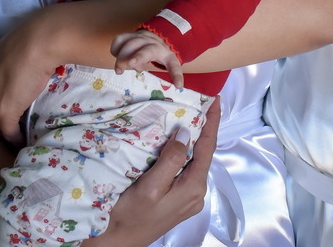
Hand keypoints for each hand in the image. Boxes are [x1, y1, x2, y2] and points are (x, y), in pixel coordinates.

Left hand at [0, 11, 59, 145]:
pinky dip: (15, 138)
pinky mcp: (3, 112)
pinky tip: (22, 139)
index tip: (0, 104)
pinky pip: (7, 132)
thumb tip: (15, 76)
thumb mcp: (6, 53)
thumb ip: (2, 68)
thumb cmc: (29, 40)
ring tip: (12, 134)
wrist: (40, 42)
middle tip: (8, 120)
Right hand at [83, 99, 218, 246]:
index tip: (215, 99)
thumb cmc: (130, 215)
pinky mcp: (179, 200)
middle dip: (203, 128)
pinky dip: (183, 153)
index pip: (208, 147)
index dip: (212, 122)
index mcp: (193, 187)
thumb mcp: (150, 186)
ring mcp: (189, 198)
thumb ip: (171, 159)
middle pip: (203, 153)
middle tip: (199, 103)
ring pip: (194, 161)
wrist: (117, 241)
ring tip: (188, 116)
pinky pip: (185, 170)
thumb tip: (186, 133)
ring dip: (192, 140)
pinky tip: (176, 143)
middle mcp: (196, 193)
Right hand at [112, 29, 184, 88]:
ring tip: (119, 70)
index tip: (133, 63)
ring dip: (120, 56)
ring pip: (126, 42)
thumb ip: (176, 74)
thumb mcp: (172, 62)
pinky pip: (119, 40)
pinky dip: (116, 49)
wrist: (159, 36)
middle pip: (134, 46)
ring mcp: (137, 37)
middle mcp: (147, 41)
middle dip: (125, 58)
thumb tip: (180, 85)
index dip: (142, 58)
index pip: (151, 52)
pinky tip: (118, 57)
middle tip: (120, 71)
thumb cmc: (163, 54)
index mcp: (159, 49)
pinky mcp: (129, 36)